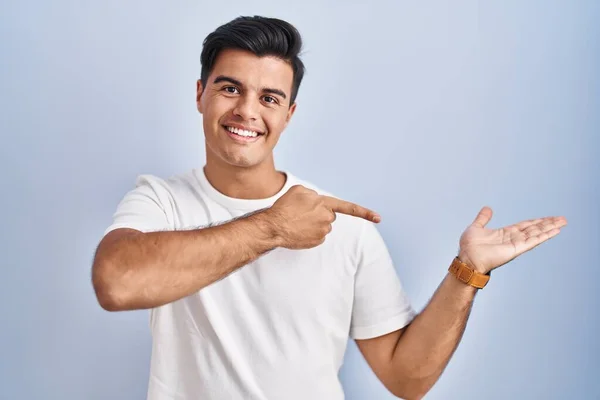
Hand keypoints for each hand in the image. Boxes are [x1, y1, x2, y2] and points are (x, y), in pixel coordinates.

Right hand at [265, 185, 379, 248]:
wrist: (274, 226)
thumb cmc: (284, 207)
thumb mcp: (299, 191)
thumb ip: (314, 195)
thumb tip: (318, 204)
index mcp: (325, 204)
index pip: (348, 208)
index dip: (364, 213)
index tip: (379, 218)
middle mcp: (327, 218)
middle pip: (329, 215)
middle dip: (320, 213)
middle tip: (302, 212)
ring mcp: (323, 232)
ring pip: (323, 225)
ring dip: (313, 222)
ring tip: (297, 220)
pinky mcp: (317, 241)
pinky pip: (318, 234)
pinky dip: (310, 232)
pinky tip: (299, 230)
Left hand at [458, 206, 567, 273]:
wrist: (467, 259)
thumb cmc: (469, 247)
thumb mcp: (476, 227)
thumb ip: (483, 218)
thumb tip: (488, 208)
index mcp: (505, 233)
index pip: (525, 225)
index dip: (536, 221)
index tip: (547, 218)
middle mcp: (513, 238)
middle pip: (534, 228)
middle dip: (548, 223)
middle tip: (562, 218)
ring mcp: (516, 244)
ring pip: (537, 233)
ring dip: (550, 227)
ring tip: (563, 222)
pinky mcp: (517, 249)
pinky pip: (533, 241)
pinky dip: (545, 235)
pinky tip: (555, 231)